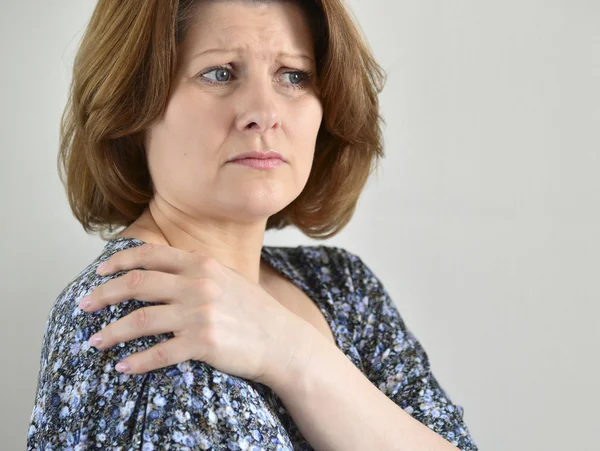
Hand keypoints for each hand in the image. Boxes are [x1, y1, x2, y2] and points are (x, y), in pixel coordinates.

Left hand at [78, 242, 316, 388]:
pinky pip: (159, 353)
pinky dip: (136, 362)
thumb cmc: (254, 310)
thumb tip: (161, 267)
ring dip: (111, 332)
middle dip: (102, 295)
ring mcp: (200, 314)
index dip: (118, 261)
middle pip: (135, 284)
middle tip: (83, 305)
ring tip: (95, 341)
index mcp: (202, 263)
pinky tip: (122, 366)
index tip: (99, 272)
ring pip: (140, 320)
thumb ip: (196, 269)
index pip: (149, 255)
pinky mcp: (204, 343)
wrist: (283, 341)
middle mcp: (198, 284)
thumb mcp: (227, 278)